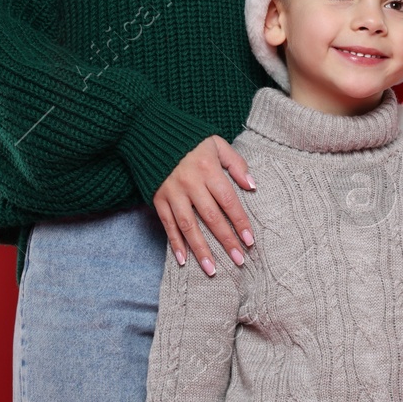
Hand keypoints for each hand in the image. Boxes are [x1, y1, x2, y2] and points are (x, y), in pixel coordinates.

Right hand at [153, 135, 255, 275]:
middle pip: (211, 218)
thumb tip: (252, 186)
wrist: (150, 131)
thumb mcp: (216, 142)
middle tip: (239, 260)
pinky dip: (175, 243)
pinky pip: (168, 225)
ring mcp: (172, 193)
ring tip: (212, 269)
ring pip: (189, 227)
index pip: (228, 201)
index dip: (240, 222)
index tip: (250, 241)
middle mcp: (191, 184)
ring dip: (201, 250)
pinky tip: (183, 260)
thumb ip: (236, 163)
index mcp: (208, 170)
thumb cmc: (190, 138)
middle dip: (226, 241)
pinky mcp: (157, 199)